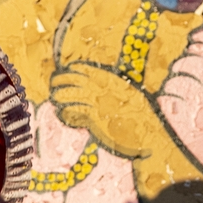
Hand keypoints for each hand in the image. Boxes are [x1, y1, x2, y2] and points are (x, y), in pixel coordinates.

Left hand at [49, 62, 167, 162]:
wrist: (149, 135)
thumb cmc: (142, 117)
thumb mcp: (131, 95)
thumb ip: (114, 88)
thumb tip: (102, 85)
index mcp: (111, 78)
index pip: (83, 67)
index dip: (71, 69)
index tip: (65, 71)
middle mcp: (102, 87)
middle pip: (71, 78)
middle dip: (59, 80)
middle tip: (54, 84)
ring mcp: (97, 101)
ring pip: (66, 94)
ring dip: (58, 96)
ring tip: (56, 100)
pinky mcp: (93, 118)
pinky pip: (71, 111)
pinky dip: (64, 112)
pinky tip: (65, 115)